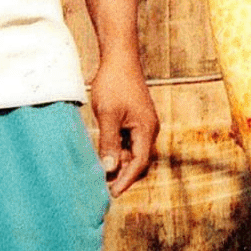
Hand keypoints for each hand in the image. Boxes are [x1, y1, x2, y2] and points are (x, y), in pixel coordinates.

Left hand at [89, 51, 158, 196]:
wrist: (119, 58)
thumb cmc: (114, 84)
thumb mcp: (108, 115)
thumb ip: (108, 143)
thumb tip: (108, 169)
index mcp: (146, 129)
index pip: (140, 162)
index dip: (127, 179)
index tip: (113, 192)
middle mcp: (150, 128)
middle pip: (139, 159)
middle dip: (123, 172)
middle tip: (104, 184)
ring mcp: (144, 123)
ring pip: (133, 150)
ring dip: (119, 160)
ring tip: (100, 167)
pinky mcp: (137, 118)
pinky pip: (130, 140)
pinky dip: (119, 148)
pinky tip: (104, 150)